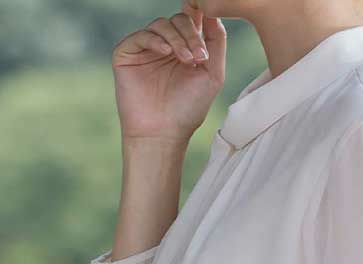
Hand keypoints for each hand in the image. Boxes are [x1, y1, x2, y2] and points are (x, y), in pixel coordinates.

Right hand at [112, 3, 225, 142]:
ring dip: (178, 39)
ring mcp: (145, 49)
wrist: (163, 133)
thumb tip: (214, 11)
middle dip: (192, 34)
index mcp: (186, 49)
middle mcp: (166, 46)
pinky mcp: (127, 53)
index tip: (208, 16)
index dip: (199, 14)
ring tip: (187, 61)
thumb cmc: (188, 108)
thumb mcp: (212, 74)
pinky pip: (142, 35)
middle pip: (179, 20)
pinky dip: (156, 40)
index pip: (192, 20)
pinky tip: (167, 52)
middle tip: (199, 57)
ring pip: (162, 24)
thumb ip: (216, 42)